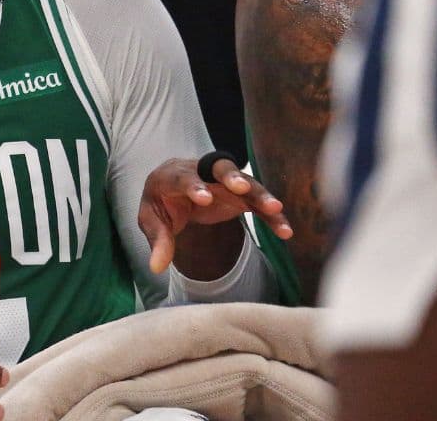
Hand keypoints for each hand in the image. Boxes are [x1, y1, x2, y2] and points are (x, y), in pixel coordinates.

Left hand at [139, 157, 292, 273]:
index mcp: (172, 176)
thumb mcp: (152, 222)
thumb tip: (156, 268)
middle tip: (240, 187)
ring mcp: (222, 182)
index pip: (182, 178)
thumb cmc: (162, 205)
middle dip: (230, 176)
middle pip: (217, 168)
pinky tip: (284, 230)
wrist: (175, 193)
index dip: (193, 186)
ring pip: (244, 182)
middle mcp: (200, 171)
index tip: (204, 199)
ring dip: (259, 194)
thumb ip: (158, 241)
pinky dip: (270, 215)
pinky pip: (257, 203)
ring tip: (275, 208)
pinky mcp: (239, 195)